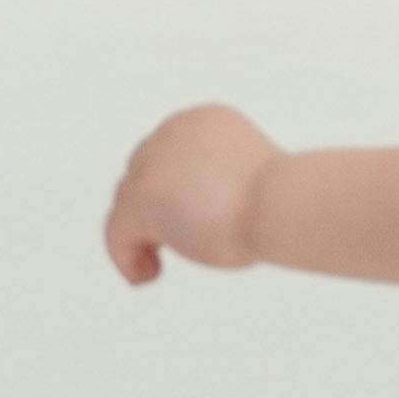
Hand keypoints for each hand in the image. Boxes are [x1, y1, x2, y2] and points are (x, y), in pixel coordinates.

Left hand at [105, 103, 280, 282]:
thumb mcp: (247, 176)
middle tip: (168, 243)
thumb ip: (217, 182)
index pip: (167, 154)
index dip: (169, 190)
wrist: (280, 203)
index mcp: (202, 121)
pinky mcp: (140, 199)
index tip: (185, 219)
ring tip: (156, 265)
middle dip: (150, 209)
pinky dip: (127, 257)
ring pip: (126, 204)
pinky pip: (117, 233)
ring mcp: (152, 164)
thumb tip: (203, 211)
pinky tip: (149, 275)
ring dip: (139, 235)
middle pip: (140, 175)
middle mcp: (172, 133)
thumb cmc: (281, 199)